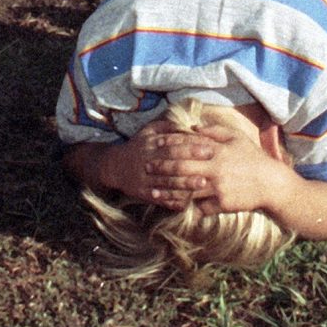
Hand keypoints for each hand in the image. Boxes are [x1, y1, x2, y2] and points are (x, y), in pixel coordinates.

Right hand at [101, 122, 223, 208]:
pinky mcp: (142, 193)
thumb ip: (169, 126)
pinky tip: (187, 202)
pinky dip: (173, 200)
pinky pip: (160, 197)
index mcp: (151, 143)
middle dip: (192, 159)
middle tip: (211, 160)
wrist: (114, 166)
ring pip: (167, 180)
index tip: (210, 144)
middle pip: (172, 159)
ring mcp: (144, 178)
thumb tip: (191, 125)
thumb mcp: (149, 130)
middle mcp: (148, 159)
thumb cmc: (138, 146)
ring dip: (185, 182)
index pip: (174, 141)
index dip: (192, 143)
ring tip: (203, 183)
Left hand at [135, 124, 292, 216]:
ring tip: (153, 192)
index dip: (169, 143)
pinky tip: (173, 208)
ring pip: (187, 189)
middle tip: (146, 167)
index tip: (155, 143)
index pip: (188, 144)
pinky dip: (186, 207)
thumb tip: (192, 126)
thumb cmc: (252, 158)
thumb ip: (214, 130)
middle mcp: (216, 168)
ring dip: (168, 191)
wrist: (271, 183)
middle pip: (182, 167)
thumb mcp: (236, 138)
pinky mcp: (222, 204)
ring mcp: (218, 187)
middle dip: (162, 167)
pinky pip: (200, 207)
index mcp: (218, 150)